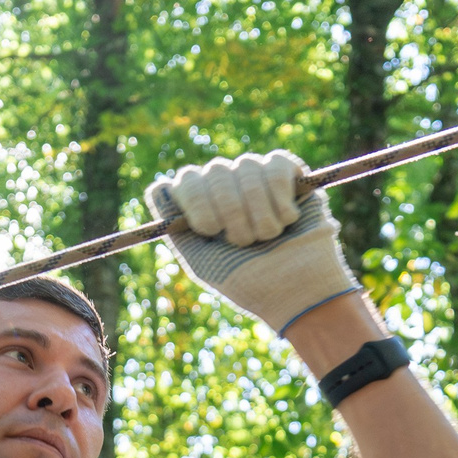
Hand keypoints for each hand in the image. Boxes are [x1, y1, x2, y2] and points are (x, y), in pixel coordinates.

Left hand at [143, 150, 359, 333]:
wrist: (298, 292)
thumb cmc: (252, 283)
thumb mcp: (205, 262)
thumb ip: (180, 229)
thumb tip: (159, 189)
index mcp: (204, 207)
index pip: (186, 180)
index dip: (196, 200)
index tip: (210, 229)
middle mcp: (227, 187)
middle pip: (214, 171)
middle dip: (231, 210)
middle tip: (244, 242)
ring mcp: (256, 178)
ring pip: (246, 167)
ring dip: (258, 211)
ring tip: (269, 237)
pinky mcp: (288, 174)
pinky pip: (275, 165)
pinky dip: (279, 194)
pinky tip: (287, 219)